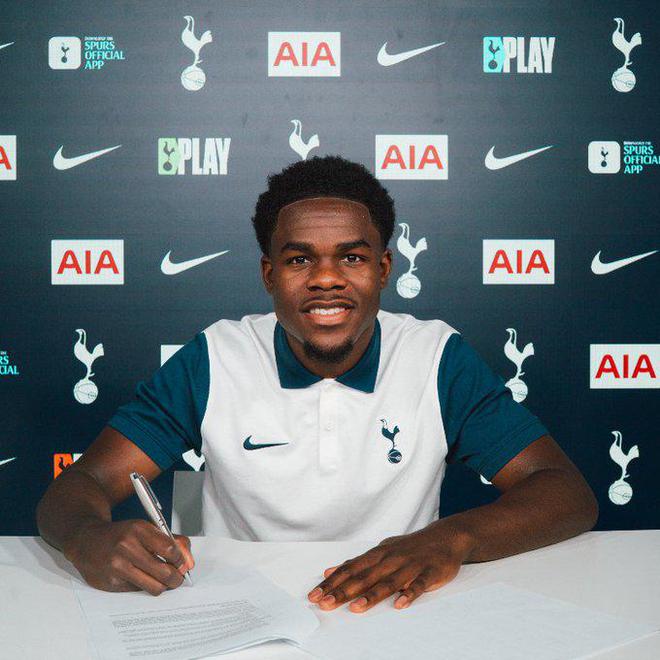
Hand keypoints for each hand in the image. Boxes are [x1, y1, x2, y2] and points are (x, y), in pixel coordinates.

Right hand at [63, 519, 194, 595]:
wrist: (86, 541)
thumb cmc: (122, 535)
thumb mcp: (146, 529)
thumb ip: (171, 541)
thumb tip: (189, 562)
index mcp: (138, 530)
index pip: (170, 549)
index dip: (180, 559)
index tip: (182, 562)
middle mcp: (127, 547)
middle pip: (165, 572)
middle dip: (176, 578)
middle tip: (177, 577)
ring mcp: (117, 566)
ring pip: (154, 587)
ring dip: (163, 586)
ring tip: (163, 580)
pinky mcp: (111, 583)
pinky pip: (138, 591)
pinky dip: (144, 586)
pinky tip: (140, 578)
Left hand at [307, 526, 471, 612]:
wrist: (445, 537)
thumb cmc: (410, 547)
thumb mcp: (381, 551)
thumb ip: (357, 563)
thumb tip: (330, 571)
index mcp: (378, 554)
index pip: (350, 569)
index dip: (332, 582)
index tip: (316, 595)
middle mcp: (391, 559)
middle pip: (364, 577)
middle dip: (343, 590)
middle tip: (326, 603)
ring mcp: (410, 566)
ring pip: (389, 582)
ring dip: (372, 595)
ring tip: (356, 608)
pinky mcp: (429, 573)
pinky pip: (418, 585)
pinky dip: (409, 594)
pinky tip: (400, 604)